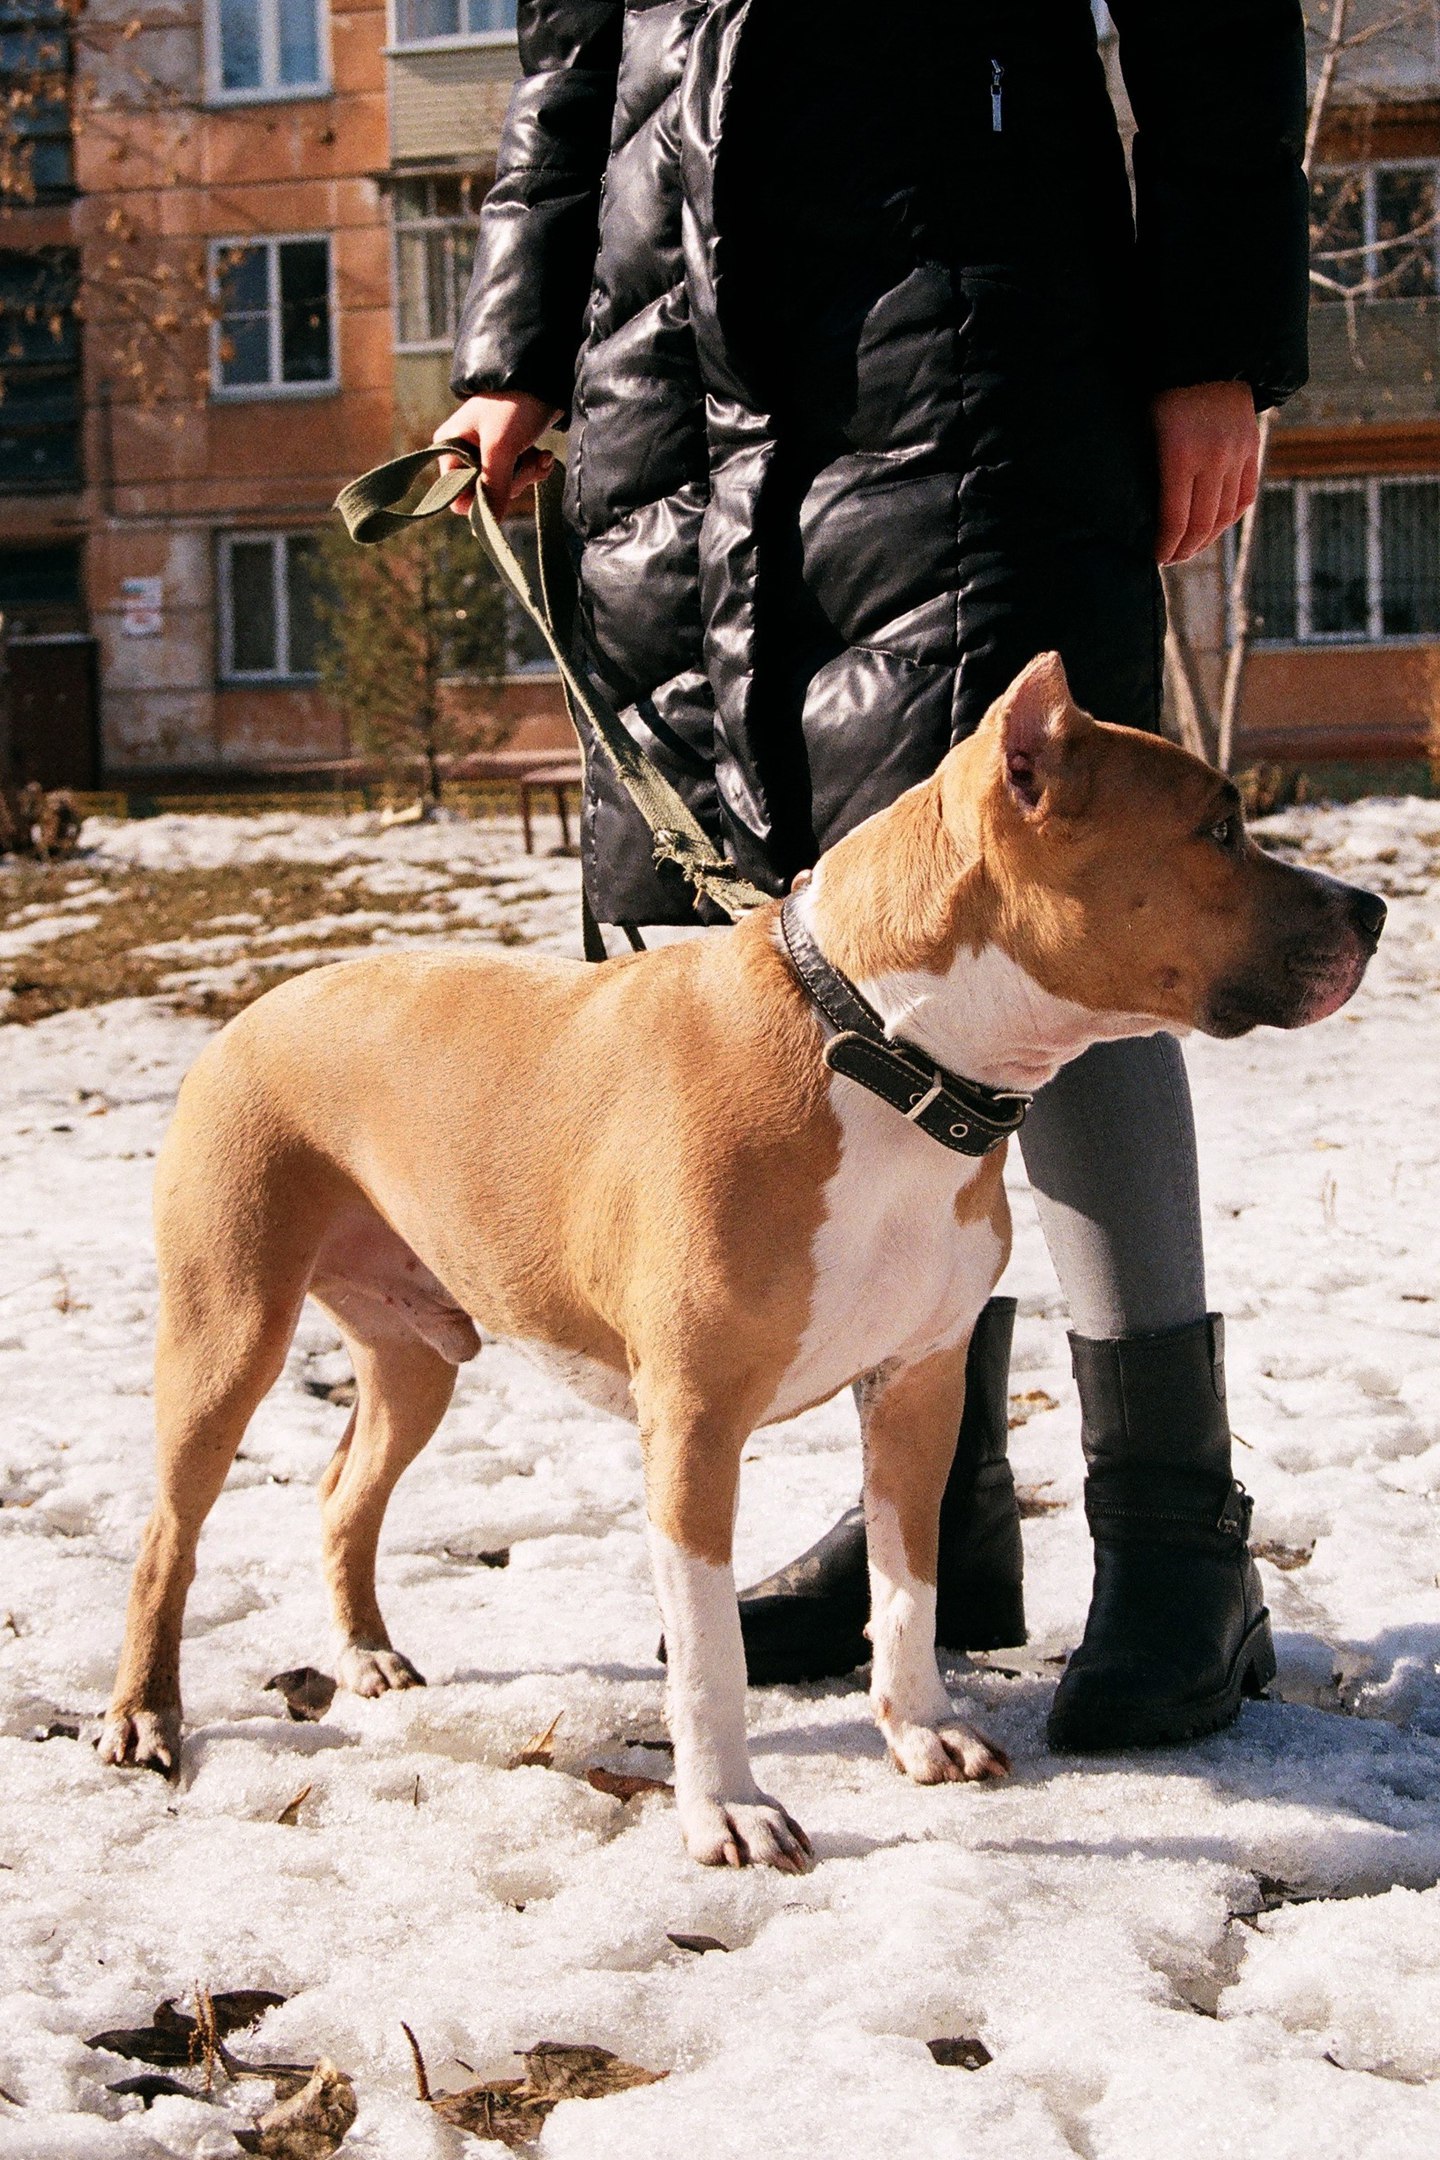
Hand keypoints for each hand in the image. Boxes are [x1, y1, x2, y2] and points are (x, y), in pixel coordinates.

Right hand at [434, 391, 559, 516]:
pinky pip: (519, 475)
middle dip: (511, 482)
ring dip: (526, 474)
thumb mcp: (500, 447)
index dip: (482, 498)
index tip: (503, 483)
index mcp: (450, 447)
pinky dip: (533, 468)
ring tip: (537, 454)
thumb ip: (494, 487)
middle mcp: (464, 451)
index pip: (457, 497)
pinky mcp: (510, 450)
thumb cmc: (514, 404)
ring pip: (505, 487)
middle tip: (526, 461)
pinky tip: (544, 454)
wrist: (545, 375)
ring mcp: (488, 452)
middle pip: (485, 493)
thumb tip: (490, 525)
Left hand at [1151, 381, 1259, 565]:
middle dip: (1184, 549)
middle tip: (1170, 559)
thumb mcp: (1145, 428)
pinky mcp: (1251, 449)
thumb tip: (1137, 514)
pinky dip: (1229, 518)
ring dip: (1207, 539)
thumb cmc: (1162, 393)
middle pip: (1201, 524)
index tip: (1155, 558)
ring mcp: (1236, 454)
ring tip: (1190, 548)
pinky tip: (1214, 528)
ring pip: (1224, 515)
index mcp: (1179, 454)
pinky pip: (1244, 497)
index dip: (1165, 546)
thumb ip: (1148, 469)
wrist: (1206, 356)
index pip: (1175, 520)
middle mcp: (1213, 458)